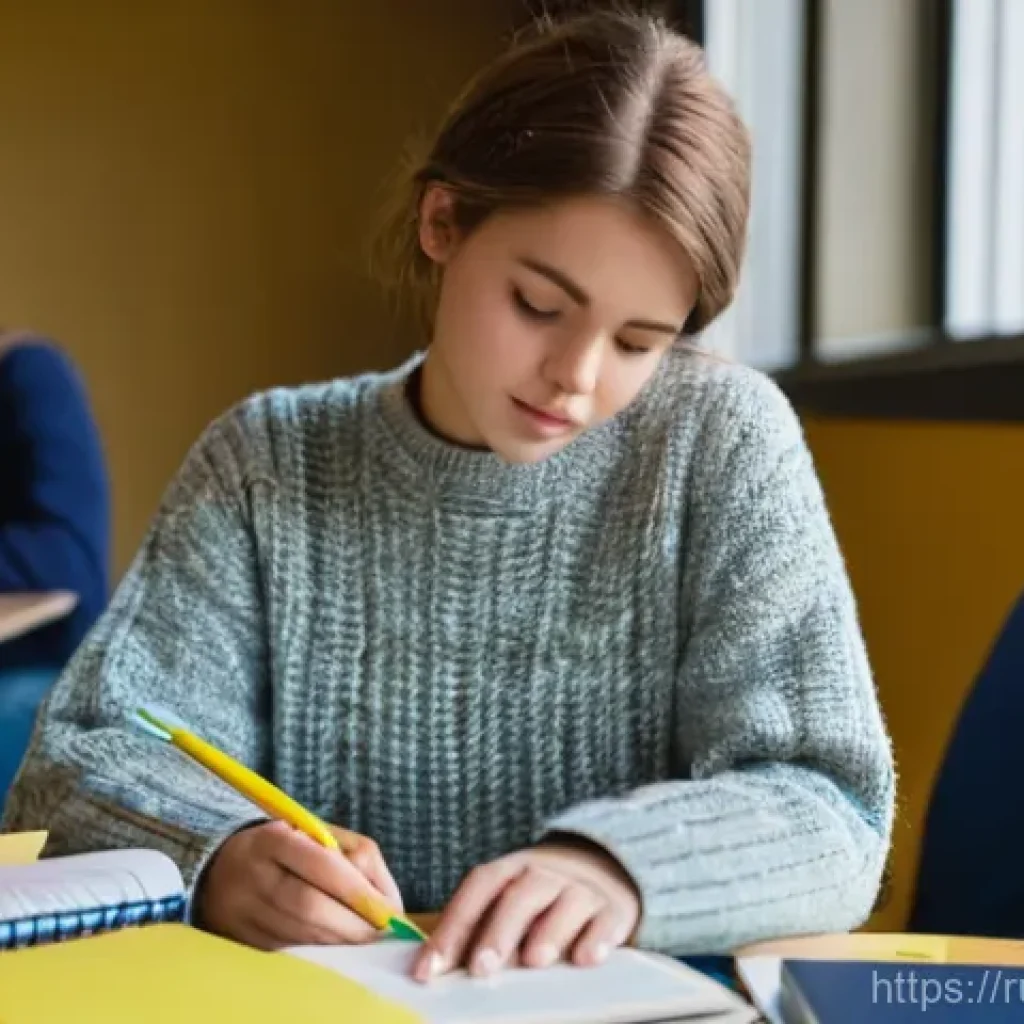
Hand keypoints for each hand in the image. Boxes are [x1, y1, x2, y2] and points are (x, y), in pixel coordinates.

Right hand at [196, 820, 402, 949]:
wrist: (221, 868)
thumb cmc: (288, 847)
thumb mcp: (319, 834)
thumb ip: (357, 857)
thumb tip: (388, 902)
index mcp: (275, 839)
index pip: (323, 865)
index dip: (358, 892)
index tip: (388, 910)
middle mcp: (256, 876)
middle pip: (310, 906)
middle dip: (352, 925)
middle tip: (381, 935)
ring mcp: (246, 912)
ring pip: (301, 935)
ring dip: (340, 942)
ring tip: (366, 943)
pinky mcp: (245, 941)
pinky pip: (289, 951)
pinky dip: (320, 952)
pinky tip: (339, 948)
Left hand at [411, 841, 639, 981]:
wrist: (604, 864)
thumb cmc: (540, 894)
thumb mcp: (510, 896)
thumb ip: (480, 925)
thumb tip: (438, 966)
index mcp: (511, 869)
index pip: (478, 890)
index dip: (452, 927)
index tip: (429, 969)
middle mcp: (544, 873)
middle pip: (520, 896)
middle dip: (499, 931)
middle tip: (481, 967)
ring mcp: (581, 888)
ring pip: (565, 902)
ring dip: (549, 931)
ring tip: (534, 960)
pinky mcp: (614, 907)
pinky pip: (607, 920)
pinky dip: (597, 938)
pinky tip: (586, 958)